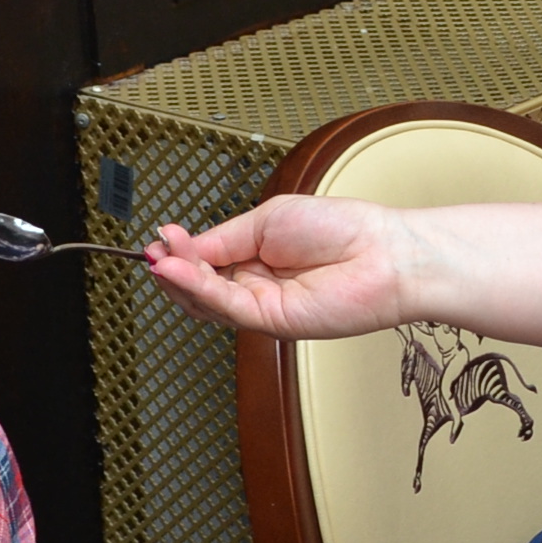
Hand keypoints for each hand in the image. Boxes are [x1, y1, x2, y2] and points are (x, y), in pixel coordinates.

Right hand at [146, 195, 414, 339]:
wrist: (384, 253)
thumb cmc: (343, 230)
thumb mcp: (267, 219)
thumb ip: (224, 238)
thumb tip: (183, 245)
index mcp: (254, 256)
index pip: (204, 260)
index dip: (179, 253)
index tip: (161, 239)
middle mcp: (255, 284)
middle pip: (198, 286)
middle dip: (173, 268)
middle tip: (157, 250)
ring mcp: (262, 306)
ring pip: (206, 302)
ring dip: (179, 280)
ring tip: (162, 258)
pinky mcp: (272, 323)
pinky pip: (226, 307)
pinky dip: (197, 289)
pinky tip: (178, 272)